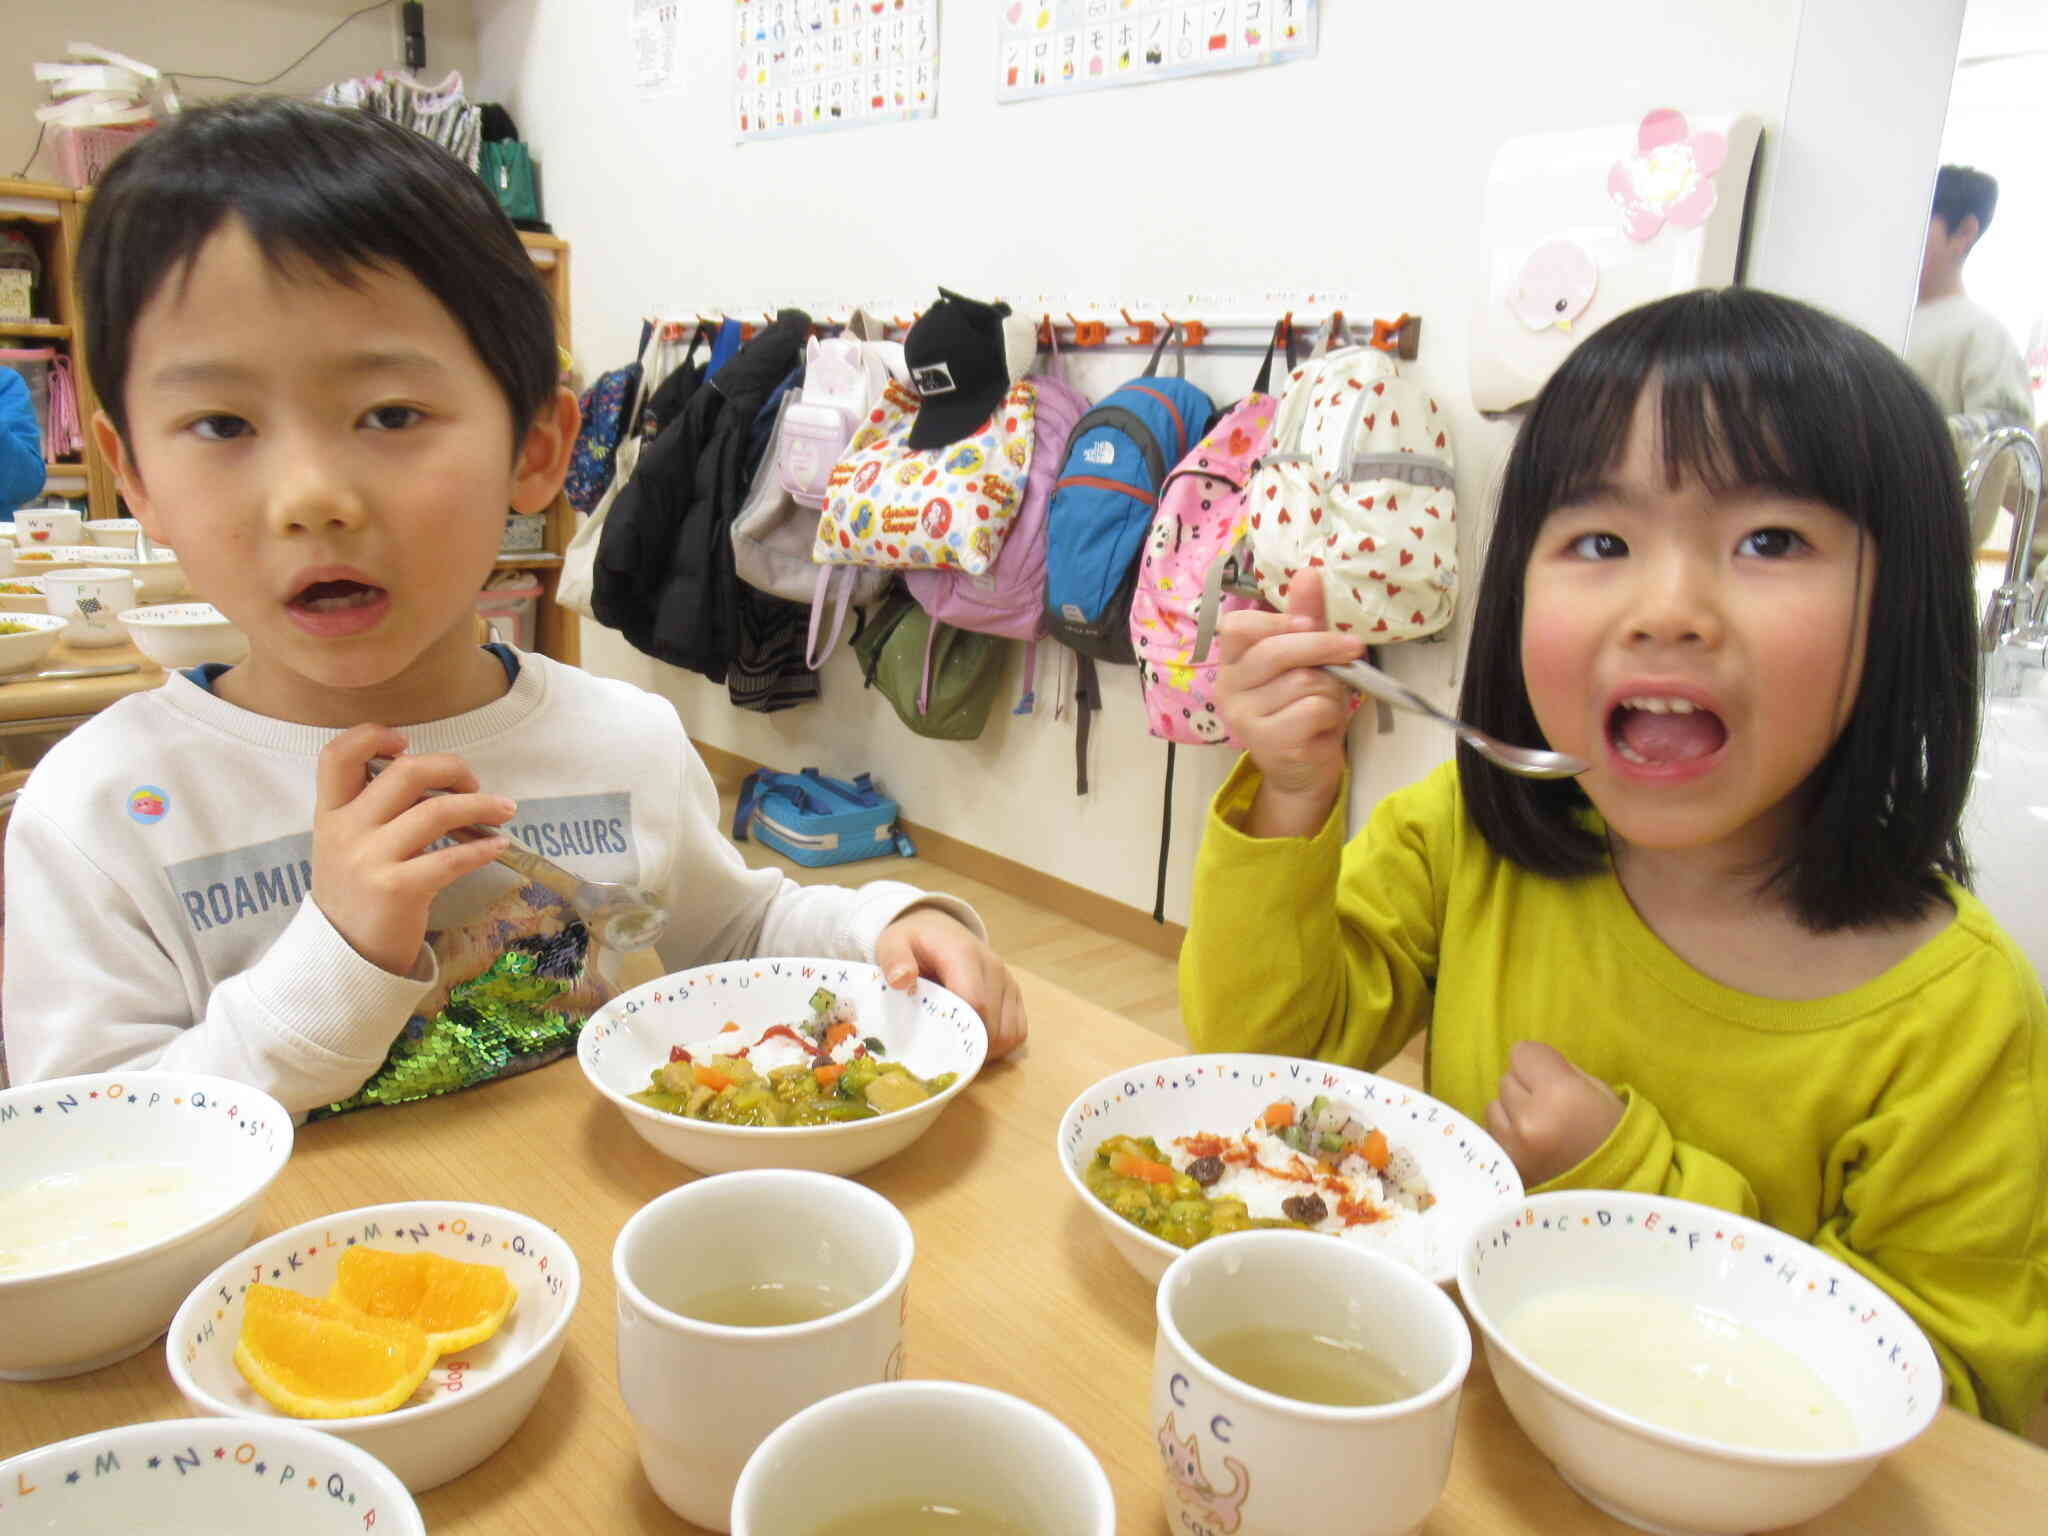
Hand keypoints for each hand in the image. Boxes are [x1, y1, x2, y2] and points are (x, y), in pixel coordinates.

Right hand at [312, 724, 518, 975]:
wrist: (342, 959)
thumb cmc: (355, 893)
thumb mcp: (344, 845)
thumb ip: (369, 809)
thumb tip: (430, 775)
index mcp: (330, 814)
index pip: (337, 755)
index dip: (372, 736)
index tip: (407, 743)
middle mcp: (345, 831)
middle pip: (405, 773)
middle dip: (452, 768)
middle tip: (474, 784)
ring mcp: (369, 861)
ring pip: (436, 812)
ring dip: (481, 805)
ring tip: (505, 810)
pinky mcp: (397, 890)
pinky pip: (451, 858)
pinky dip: (483, 848)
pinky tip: (499, 846)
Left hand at [874, 906, 1025, 1060]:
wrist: (937, 929)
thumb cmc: (914, 942)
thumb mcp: (893, 943)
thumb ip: (894, 959)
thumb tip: (901, 980)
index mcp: (964, 954)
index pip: (975, 1003)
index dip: (958, 1033)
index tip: (934, 1050)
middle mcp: (993, 967)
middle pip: (992, 1024)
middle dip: (966, 1047)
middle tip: (939, 1058)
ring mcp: (1007, 981)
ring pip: (1008, 1033)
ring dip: (984, 1049)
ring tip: (956, 1051)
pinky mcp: (1014, 993)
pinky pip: (1017, 1031)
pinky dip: (998, 1045)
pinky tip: (972, 1042)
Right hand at [1213, 571, 1365, 837]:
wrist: (1304, 770)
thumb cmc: (1303, 708)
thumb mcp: (1306, 658)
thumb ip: (1304, 617)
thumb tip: (1309, 572)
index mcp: (1232, 663)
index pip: (1237, 627)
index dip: (1276, 621)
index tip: (1309, 623)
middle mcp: (1229, 688)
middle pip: (1276, 651)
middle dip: (1323, 646)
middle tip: (1353, 648)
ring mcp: (1244, 717)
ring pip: (1303, 681)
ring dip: (1331, 689)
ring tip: (1328, 703)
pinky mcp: (1268, 742)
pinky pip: (1313, 709)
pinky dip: (1331, 713)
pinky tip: (1323, 725)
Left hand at [1485, 1041, 1624, 1186]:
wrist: (1616, 1195)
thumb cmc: (1613, 1136)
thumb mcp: (1597, 1091)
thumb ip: (1559, 1072)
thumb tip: (1530, 1065)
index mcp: (1559, 1094)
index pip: (1522, 1053)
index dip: (1538, 1062)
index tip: (1553, 1077)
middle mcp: (1529, 1119)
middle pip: (1507, 1079)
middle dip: (1526, 1087)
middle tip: (1552, 1107)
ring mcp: (1513, 1146)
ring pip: (1494, 1105)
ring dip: (1511, 1111)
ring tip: (1541, 1128)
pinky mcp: (1504, 1167)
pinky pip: (1492, 1133)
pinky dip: (1507, 1135)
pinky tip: (1531, 1145)